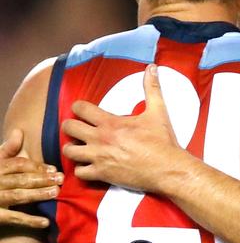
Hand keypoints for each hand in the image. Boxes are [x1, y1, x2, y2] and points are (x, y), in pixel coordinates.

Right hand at [0, 130, 61, 227]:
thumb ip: (6, 150)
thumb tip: (18, 132)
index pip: (17, 164)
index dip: (36, 166)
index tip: (53, 169)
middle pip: (20, 179)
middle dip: (42, 179)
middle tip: (60, 179)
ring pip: (17, 195)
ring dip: (37, 194)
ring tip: (55, 193)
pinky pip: (13, 218)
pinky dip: (30, 221)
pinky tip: (45, 222)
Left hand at [62, 64, 181, 191]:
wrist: (167, 168)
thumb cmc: (162, 141)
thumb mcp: (158, 111)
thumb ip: (152, 88)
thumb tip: (152, 68)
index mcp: (111, 122)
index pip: (80, 108)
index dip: (79, 107)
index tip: (83, 109)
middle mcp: (100, 139)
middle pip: (69, 128)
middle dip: (71, 126)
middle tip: (78, 127)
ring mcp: (99, 158)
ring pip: (69, 151)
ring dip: (73, 148)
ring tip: (80, 146)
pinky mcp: (102, 174)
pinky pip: (79, 172)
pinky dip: (81, 168)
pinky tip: (88, 165)